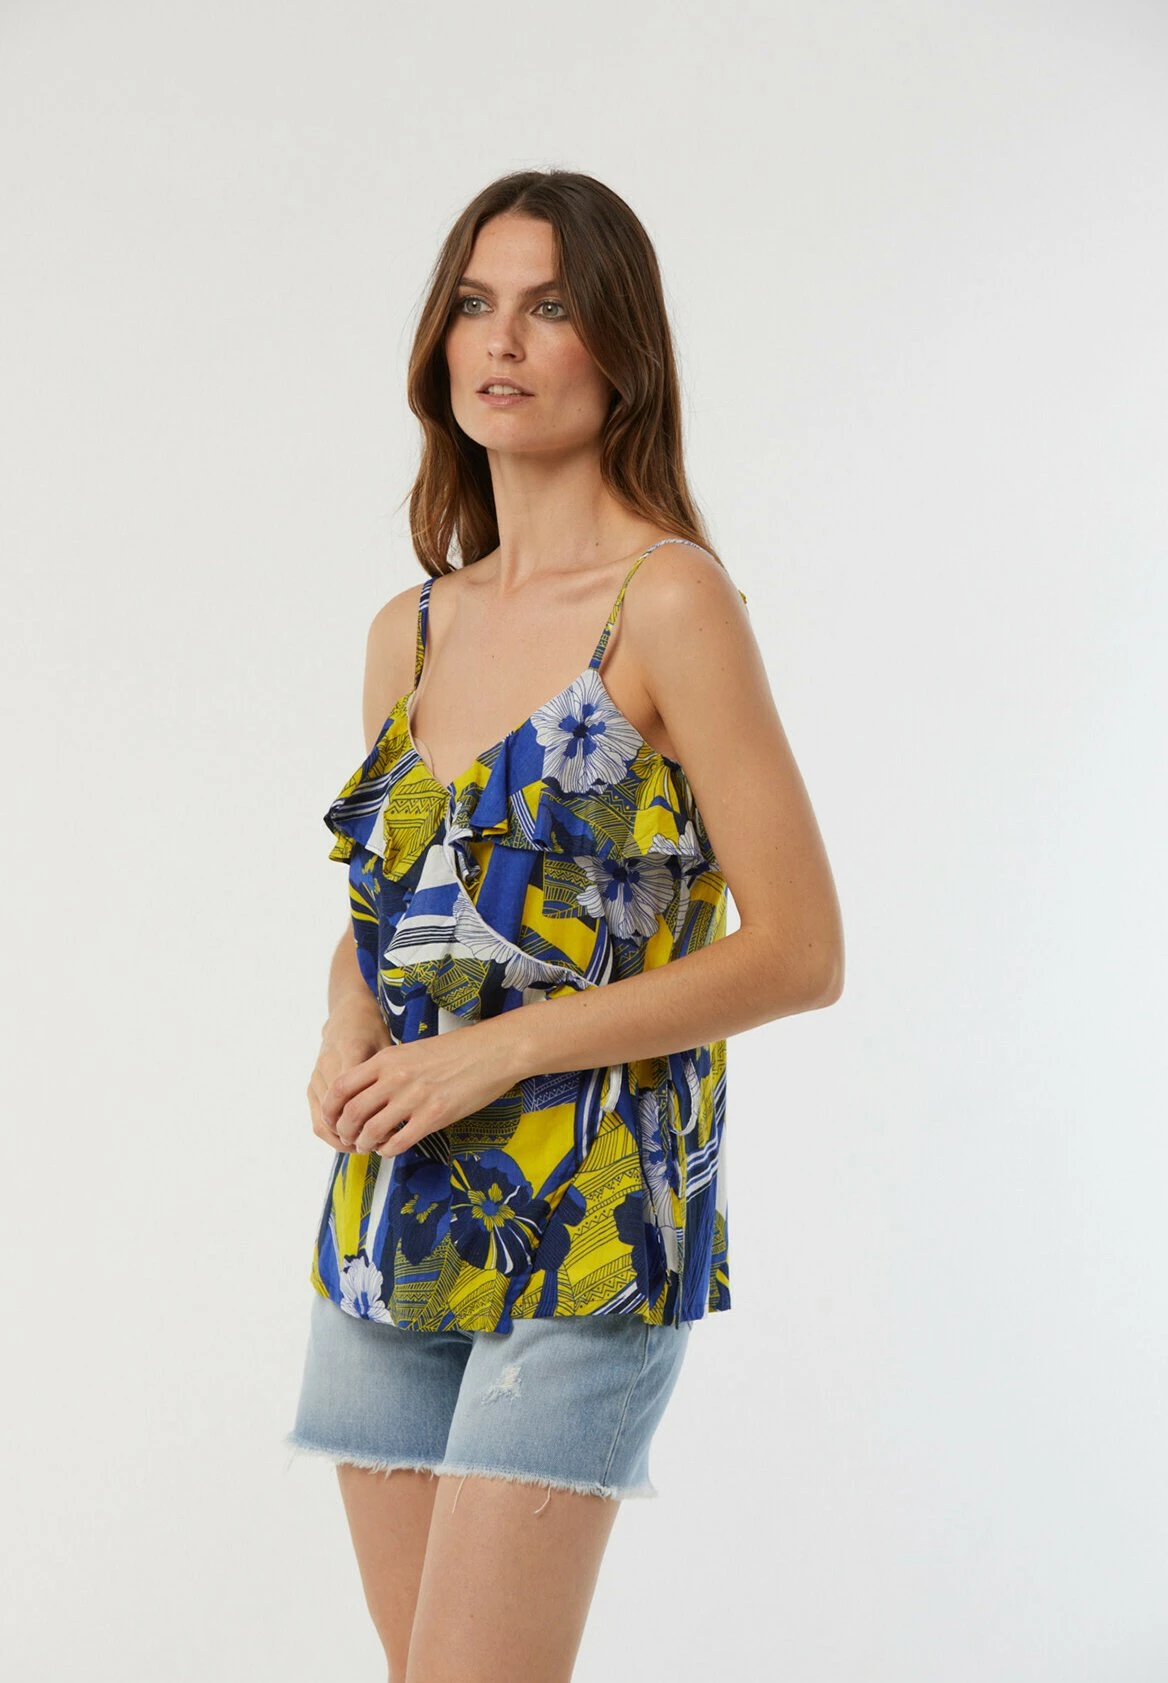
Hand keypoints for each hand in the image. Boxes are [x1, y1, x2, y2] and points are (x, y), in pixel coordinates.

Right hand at [307, 997, 391, 1150]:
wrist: (346, 1016)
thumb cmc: (372, 1031)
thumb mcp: (387, 1046)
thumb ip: (391, 1073)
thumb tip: (407, 1107)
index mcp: (351, 1050)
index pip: (356, 1095)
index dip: (371, 1122)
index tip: (388, 1132)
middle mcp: (328, 1064)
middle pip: (337, 1114)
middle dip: (355, 1136)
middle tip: (377, 1145)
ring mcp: (316, 1077)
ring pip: (323, 1122)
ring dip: (342, 1140)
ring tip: (365, 1147)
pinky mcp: (311, 1086)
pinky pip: (317, 1119)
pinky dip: (333, 1135)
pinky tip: (352, 1140)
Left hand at [321, 1018, 521, 1157]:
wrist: (493, 1051)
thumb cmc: (456, 1050)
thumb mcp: (412, 1051)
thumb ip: (387, 1070)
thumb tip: (367, 1094)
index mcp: (387, 1059)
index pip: (342, 1086)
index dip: (331, 1108)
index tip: (332, 1120)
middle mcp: (396, 1078)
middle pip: (352, 1112)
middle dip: (345, 1131)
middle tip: (350, 1138)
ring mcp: (414, 1097)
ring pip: (372, 1130)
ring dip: (365, 1144)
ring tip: (369, 1146)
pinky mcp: (434, 1115)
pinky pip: (399, 1142)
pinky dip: (388, 1150)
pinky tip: (391, 1149)